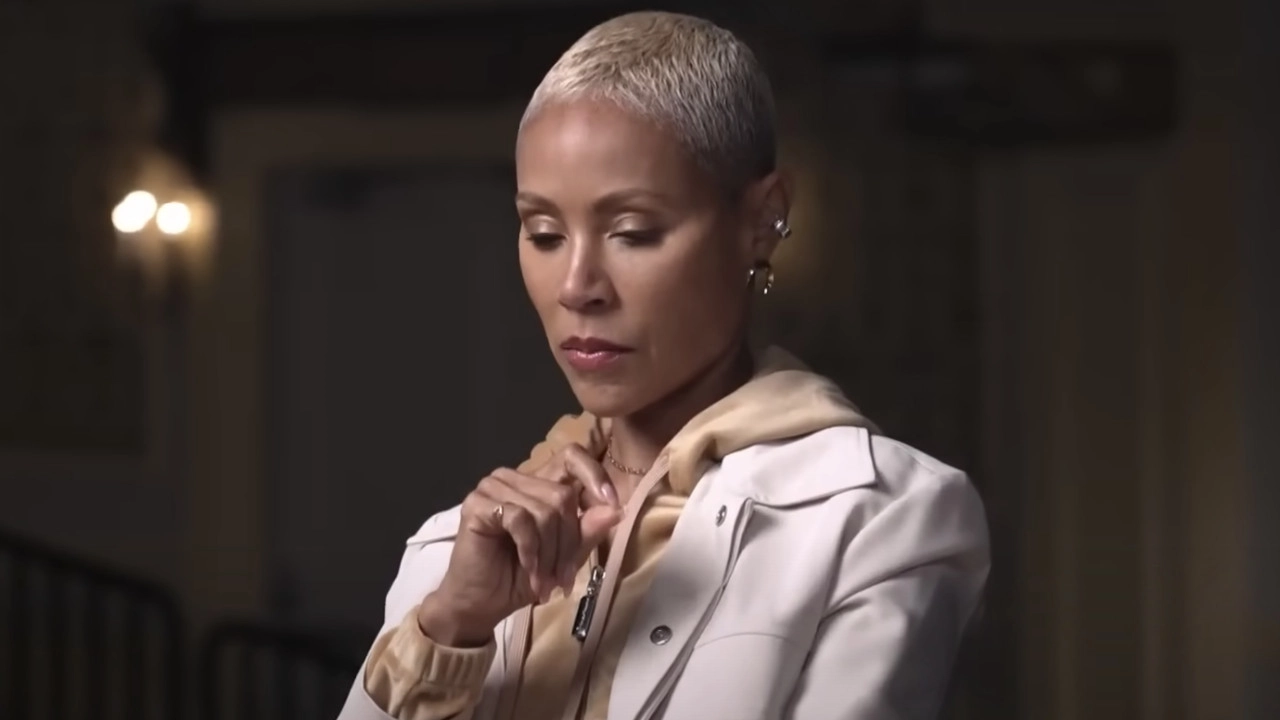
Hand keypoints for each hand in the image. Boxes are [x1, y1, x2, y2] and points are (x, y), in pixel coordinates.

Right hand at [417, 444, 620, 645]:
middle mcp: (517, 478)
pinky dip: (530, 550)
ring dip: (549, 554)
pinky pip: (520, 518)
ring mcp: (494, 487)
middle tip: (563, 579)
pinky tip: (527, 568)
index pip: (572, 456)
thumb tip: (617, 509)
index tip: (613, 505)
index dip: (595, 476)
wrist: (481, 604)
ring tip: (544, 581)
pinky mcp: (478, 503)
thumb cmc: (519, 578)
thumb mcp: (564, 557)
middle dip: (568, 544)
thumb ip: (587, 531)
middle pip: (563, 495)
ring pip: (544, 510)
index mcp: (540, 483)